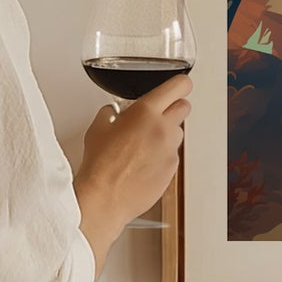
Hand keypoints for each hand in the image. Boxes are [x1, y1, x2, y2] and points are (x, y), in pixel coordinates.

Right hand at [74, 71, 191, 272]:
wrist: (105, 197)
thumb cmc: (100, 165)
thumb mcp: (98, 128)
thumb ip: (110, 113)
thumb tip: (114, 112)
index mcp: (146, 112)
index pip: (179, 86)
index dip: (180, 84)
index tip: (179, 86)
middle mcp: (163, 129)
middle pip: (184, 107)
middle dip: (173, 107)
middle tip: (158, 114)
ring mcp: (170, 150)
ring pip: (178, 133)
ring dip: (167, 133)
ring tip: (144, 144)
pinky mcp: (172, 169)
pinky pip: (173, 155)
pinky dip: (163, 155)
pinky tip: (144, 163)